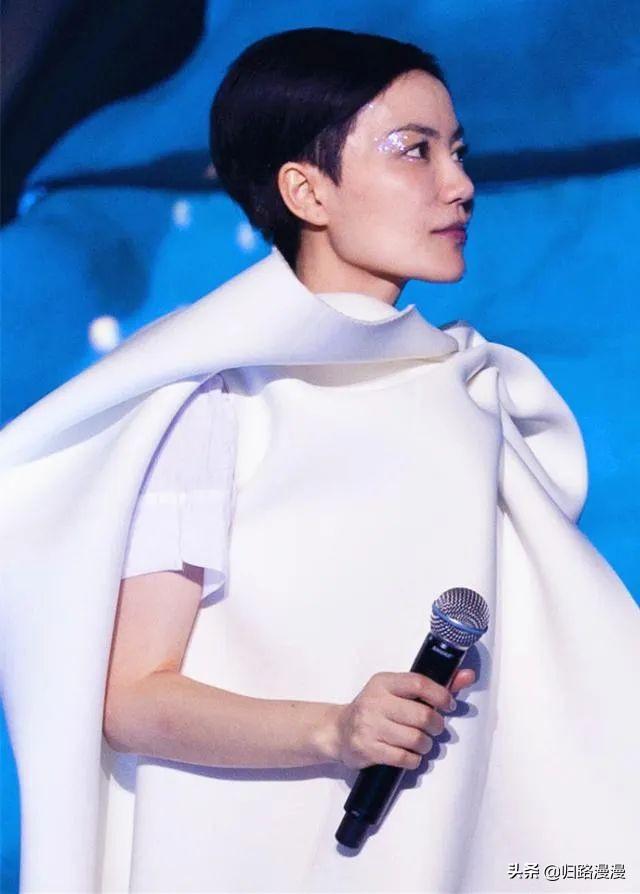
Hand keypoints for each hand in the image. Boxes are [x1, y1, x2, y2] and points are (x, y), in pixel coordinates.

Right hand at [321, 668, 475, 769]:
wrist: (338, 730)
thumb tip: (468, 675)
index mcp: (384, 682)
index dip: (441, 695)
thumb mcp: (397, 691)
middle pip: (422, 716)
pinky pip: (404, 758)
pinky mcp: (368, 749)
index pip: (419, 683)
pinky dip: (414, 759)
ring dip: (425, 745)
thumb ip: (432, 686)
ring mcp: (369, 726)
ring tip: (420, 742)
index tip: (448, 704)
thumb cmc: (374, 709)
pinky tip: (409, 754)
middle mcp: (375, 702)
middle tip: (434, 728)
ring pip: (415, 739)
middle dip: (436, 726)